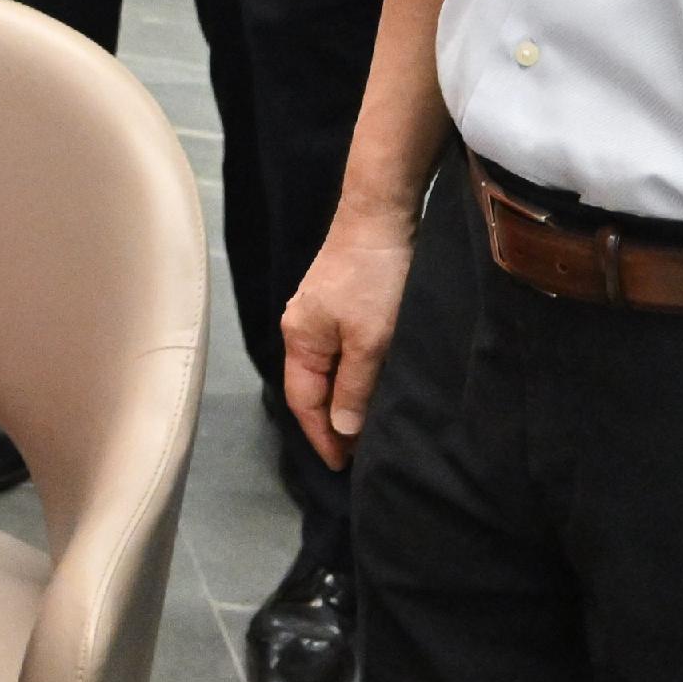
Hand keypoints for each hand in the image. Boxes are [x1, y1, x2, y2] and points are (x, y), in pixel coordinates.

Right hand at [280, 199, 415, 465]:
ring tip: (366, 427)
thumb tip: (342, 430)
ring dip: (344, 400)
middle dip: (330, 423)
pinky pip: (342, 352)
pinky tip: (372, 384)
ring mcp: (321, 312)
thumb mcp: (369, 341)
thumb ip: (354, 388)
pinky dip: (353, 376)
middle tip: (357, 455)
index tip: (342, 468)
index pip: (303, 402)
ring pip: (328, 370)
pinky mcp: (342, 301)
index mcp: (299, 339)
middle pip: (311, 388)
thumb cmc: (374, 279)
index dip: (322, 437)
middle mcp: (302, 328)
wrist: (383, 214)